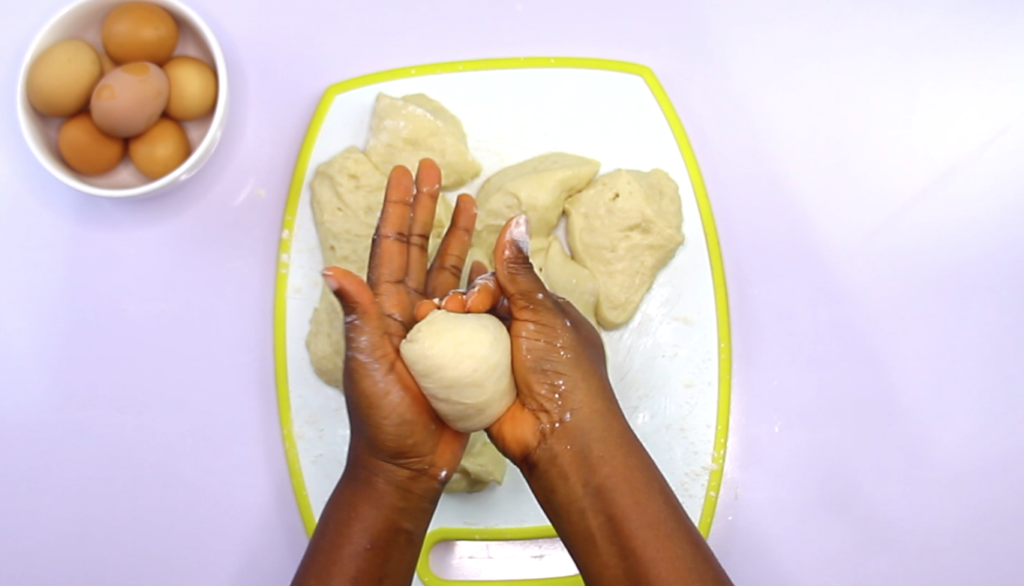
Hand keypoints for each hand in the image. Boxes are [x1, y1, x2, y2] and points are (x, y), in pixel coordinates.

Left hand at [323, 159, 475, 486]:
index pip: (391, 247)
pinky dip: (481, 279)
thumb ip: (358, 317)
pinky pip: (472, 305)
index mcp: (384, 311)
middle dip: (427, 207)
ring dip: (458, 236)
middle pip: (420, 248)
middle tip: (436, 168)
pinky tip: (491, 260)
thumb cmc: (382, 421)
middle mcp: (408, 312)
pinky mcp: (460, 348)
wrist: (410, 465)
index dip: (398, 208)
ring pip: (448, 270)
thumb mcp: (367, 365)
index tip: (404, 172)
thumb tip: (332, 271)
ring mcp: (435, 329)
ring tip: (471, 202)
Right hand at [415, 215, 626, 468]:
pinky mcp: (482, 388)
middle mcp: (522, 337)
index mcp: (544, 315)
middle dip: (462, 304)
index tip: (475, 299)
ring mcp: (501, 364)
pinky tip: (424, 344)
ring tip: (430, 321)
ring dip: (448, 326)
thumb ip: (519, 271)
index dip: (484, 287)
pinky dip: (442, 354)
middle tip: (452, 310)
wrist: (559, 434)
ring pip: (466, 334)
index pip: (506, 286)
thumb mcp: (542, 313)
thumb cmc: (564, 372)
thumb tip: (516, 220)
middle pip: (481, 308)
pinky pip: (457, 364)